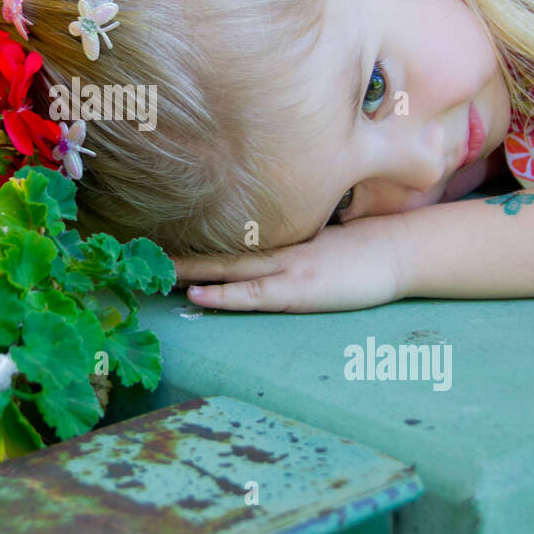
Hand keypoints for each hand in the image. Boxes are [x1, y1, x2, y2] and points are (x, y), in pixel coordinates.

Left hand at [171, 214, 408, 312]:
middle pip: (218, 250)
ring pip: (228, 269)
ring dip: (190, 271)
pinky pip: (254, 294)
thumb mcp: (315, 238)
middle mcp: (276, 249)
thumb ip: (285, 240)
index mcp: (279, 238)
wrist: (397, 251)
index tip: (155, 238)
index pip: (227, 239)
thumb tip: (255, 243)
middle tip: (136, 250)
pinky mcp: (300, 289)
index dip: (192, 240)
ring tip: (154, 271)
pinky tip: (198, 295)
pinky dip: (225, 296)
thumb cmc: (359, 248)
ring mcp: (287, 268)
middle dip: (178, 254)